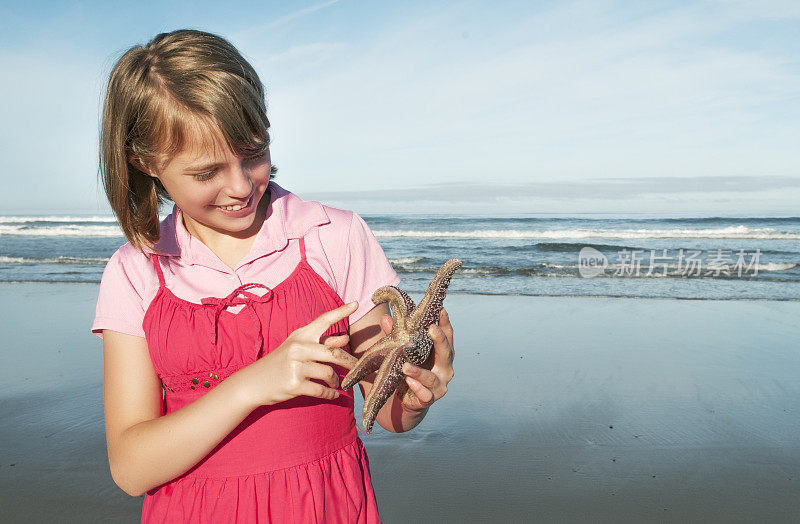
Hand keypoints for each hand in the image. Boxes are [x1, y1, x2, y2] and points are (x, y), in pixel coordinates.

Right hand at [240, 301, 359, 407]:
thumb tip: (345, 339)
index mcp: (300, 335)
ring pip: (329, 373)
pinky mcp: (294, 385)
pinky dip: (330, 394)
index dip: (341, 312)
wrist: (253, 383)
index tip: (356, 304)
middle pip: (334, 354)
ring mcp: (295, 366)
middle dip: (350, 362)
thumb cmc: (279, 363)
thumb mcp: (296, 348)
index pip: (323, 320)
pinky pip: (321, 390)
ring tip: (337, 383)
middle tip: (359, 368)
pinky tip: (333, 394)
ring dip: (336, 381)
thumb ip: (321, 343)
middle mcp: (298, 348)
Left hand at [383, 308, 454, 411]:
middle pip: (446, 353)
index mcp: (442, 354)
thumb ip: (396, 336)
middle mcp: (445, 368)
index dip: (445, 323)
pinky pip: (425, 394)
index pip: (447, 336)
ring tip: (406, 366)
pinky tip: (408, 381)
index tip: (441, 310)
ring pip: (432, 377)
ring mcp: (439, 384)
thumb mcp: (404, 351)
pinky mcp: (430, 398)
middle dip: (440, 340)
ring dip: (419, 372)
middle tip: (432, 328)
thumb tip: (386, 318)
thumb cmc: (411, 368)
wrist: (410, 398)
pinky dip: (417, 388)